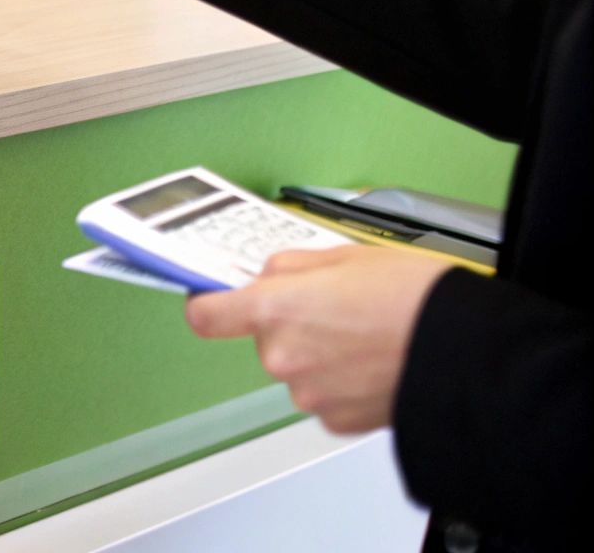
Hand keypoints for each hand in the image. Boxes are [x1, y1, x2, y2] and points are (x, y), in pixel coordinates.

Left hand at [186, 246, 451, 433]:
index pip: (206, 315)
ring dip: (319, 354)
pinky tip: (375, 364)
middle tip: (336, 308)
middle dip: (290, 322)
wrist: (471, 354)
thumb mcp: (347, 255)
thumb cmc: (417, 299)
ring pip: (297, 368)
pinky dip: (342, 382)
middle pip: (264, 338)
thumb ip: (293, 266)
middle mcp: (282, 356)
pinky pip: (325, 395)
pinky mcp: (336, 421)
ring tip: (367, 337)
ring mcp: (308, 393)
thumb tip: (269, 274)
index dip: (208, 303)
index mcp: (276, 309)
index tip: (213, 298)